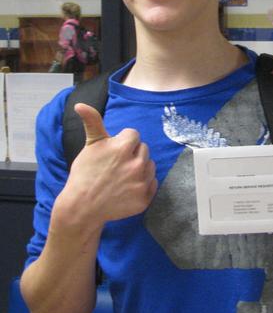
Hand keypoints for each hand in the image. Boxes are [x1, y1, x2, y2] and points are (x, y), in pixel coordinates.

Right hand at [58, 103, 156, 226]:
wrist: (82, 207)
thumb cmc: (85, 174)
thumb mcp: (90, 145)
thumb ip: (92, 122)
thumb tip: (80, 104)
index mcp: (123, 147)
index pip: (134, 135)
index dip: (122, 142)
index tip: (112, 153)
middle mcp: (136, 164)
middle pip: (144, 149)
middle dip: (132, 154)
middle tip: (116, 166)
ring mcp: (141, 182)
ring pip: (150, 165)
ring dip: (140, 168)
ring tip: (121, 177)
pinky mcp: (145, 198)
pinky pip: (153, 183)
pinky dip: (143, 185)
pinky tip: (127, 188)